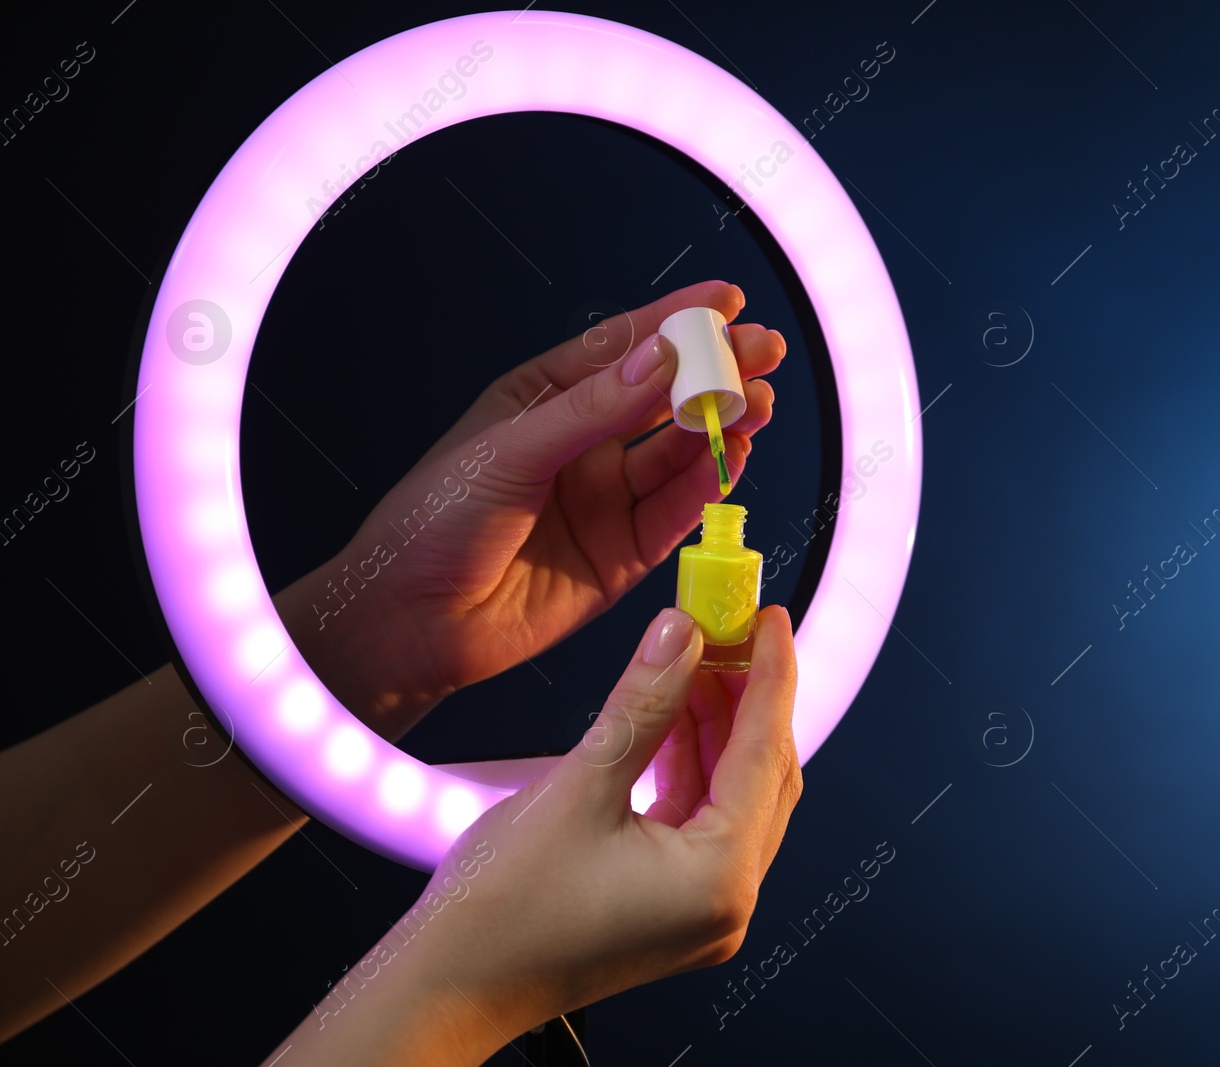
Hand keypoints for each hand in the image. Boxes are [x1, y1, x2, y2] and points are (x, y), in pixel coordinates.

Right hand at [267, 605, 801, 1064]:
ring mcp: (702, 912)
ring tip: (690, 664)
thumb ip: (642, 703)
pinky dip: (691, 768)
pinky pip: (703, 824)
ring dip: (716, 730)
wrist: (448, 986)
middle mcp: (726, 903)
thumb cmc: (500, 913)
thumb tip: (681, 635)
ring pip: (734, 798)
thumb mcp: (580, 785)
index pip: (765, 753)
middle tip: (725, 633)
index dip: (770, 675)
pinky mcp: (674, 909)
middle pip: (763, 777)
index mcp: (719, 881)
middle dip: (746, 699)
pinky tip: (670, 720)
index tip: (767, 620)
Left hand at [276, 281, 784, 737]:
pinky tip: (733, 456)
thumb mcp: (512, 450)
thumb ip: (593, 409)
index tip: (729, 300)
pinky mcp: (622, 555)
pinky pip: (676, 512)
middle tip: (763, 351)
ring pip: (679, 453)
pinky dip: (707, 485)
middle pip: (664, 398)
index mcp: (545, 400)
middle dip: (716, 372)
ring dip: (720, 425)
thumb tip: (662, 357)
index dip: (677, 321)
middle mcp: (582, 445)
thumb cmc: (434, 522)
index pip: (623, 349)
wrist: (408, 624)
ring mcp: (605, 499)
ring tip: (759, 403)